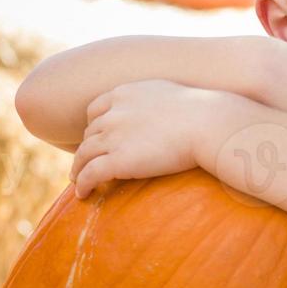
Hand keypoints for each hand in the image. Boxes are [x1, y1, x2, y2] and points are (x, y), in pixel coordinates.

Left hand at [70, 80, 213, 197]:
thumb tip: (168, 112)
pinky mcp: (118, 160)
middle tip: (88, 163)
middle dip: (88, 148)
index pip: (96, 110)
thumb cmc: (203, 112)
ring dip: (78, 169)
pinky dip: (82, 184)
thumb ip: (158, 100)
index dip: (94, 126)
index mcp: (124, 94)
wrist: (209, 124)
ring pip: (84, 155)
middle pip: (90, 134)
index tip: (97, 138)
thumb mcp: (172, 94)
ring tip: (78, 180)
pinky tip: (83, 193)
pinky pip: (90, 174)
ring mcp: (113, 137)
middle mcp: (113, 113)